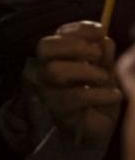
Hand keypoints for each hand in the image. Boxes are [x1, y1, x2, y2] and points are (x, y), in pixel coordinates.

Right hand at [32, 21, 122, 148]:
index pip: (58, 35)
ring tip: (105, 77)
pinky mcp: (57, 109)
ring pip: (54, 70)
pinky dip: (99, 94)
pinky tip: (114, 95)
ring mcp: (48, 90)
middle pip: (45, 47)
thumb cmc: (100, 96)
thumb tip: (105, 40)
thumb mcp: (106, 72)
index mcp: (58, 57)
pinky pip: (74, 96)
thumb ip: (104, 56)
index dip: (78, 29)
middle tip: (97, 54)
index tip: (101, 30)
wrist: (99, 129)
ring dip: (85, 70)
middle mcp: (47, 70)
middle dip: (73, 45)